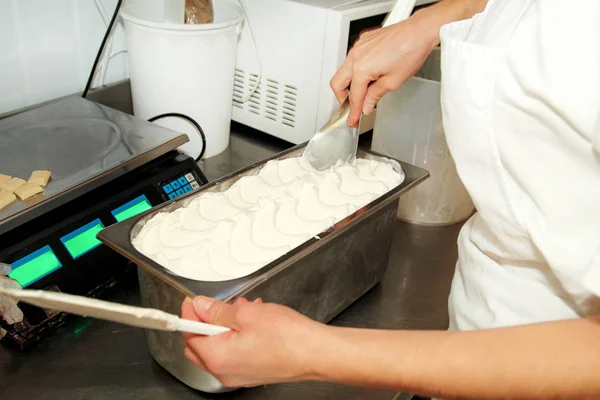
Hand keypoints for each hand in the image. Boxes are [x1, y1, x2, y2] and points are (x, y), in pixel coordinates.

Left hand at [181, 296, 330, 387]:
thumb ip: (218, 311)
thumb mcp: (246, 314)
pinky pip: (234, 353)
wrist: (317, 354)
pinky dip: (237, 337)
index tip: (193, 301)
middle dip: (206, 322)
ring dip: (225, 327)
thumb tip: (201, 307)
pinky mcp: (252, 373)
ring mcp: (239, 375)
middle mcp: (225, 372)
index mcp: (217, 358)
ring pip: (219, 348)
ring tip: (244, 310)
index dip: (190, 314)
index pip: (190, 335)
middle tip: (218, 305)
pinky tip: (253, 322)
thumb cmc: (288, 338)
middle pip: (200, 345)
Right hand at [330, 15, 437, 125]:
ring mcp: (358, 47)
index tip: (352, 120)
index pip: (354, 97)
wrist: (419, 32)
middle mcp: (356, 56)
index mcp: (362, 68)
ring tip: (366, 91)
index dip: (353, 112)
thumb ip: (375, 95)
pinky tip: (371, 75)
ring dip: (351, 83)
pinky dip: (357, 70)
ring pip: (344, 70)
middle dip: (343, 98)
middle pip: (338, 83)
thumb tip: (367, 105)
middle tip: (353, 107)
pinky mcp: (363, 41)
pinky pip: (353, 59)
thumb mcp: (393, 82)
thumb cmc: (410, 51)